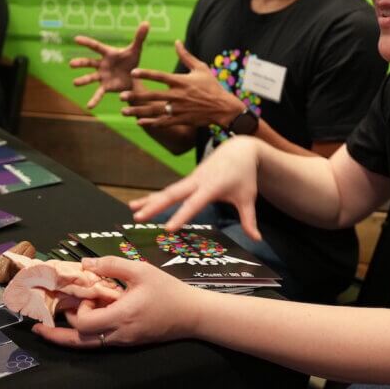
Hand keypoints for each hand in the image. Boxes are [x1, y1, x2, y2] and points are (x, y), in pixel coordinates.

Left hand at [31, 256, 199, 347]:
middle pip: (78, 341)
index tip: (86, 293)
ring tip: (50, 325)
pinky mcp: (126, 342)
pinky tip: (81, 321)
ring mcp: (122, 341)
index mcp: (121, 317)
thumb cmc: (169, 291)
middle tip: (45, 319)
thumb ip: (112, 265)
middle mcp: (118, 335)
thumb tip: (85, 264)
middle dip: (61, 327)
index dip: (77, 309)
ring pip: (87, 345)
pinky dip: (86, 333)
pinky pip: (99, 341)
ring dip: (70, 333)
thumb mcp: (141, 270)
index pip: (84, 323)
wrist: (192, 315)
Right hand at [70, 22, 148, 108]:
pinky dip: (94, 99)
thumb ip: (140, 37)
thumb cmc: (131, 61)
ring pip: (90, 78)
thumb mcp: (136, 50)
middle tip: (72, 64)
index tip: (76, 39)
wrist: (134, 77)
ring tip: (75, 83)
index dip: (87, 42)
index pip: (96, 46)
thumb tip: (147, 22)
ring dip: (83, 80)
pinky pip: (99, 93)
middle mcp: (102, 64)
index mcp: (108, 54)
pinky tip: (89, 106)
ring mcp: (102, 76)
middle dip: (80, 63)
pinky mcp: (106, 87)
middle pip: (89, 62)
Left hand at [120, 40, 244, 127]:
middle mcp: (177, 95)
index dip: (145, 74)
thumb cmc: (212, 86)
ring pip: (154, 111)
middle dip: (136, 96)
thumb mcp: (200, 68)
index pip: (160, 76)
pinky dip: (150, 123)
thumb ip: (186, 56)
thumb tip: (176, 42)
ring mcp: (178, 109)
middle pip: (152, 96)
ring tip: (124, 111)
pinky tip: (139, 122)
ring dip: (138, 111)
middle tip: (121, 96)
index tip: (133, 73)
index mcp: (181, 81)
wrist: (223, 108)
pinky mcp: (181, 119)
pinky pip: (162, 122)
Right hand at [130, 135, 262, 239]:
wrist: (239, 150)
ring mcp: (190, 180)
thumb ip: (249, 219)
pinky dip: (153, 196)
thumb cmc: (244, 176)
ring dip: (149, 200)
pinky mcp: (187, 181)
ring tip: (132, 211)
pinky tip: (138, 203)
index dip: (181, 216)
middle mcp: (197, 181)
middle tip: (139, 218)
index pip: (194, 204)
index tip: (168, 229)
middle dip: (155, 206)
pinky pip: (168, 190)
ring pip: (166, 191)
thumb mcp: (248, 198)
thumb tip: (257, 239)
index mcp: (212, 186)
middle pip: (173, 194)